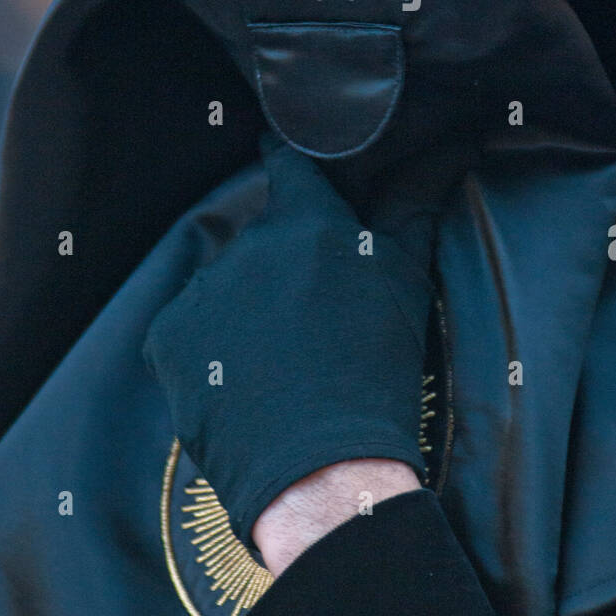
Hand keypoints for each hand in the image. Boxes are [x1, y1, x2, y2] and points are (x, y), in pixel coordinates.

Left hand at [143, 134, 442, 555]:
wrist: (321, 469)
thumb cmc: (377, 370)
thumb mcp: (408, 281)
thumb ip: (414, 204)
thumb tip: (448, 146)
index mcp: (304, 221)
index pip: (288, 161)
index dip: (292, 160)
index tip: (289, 157)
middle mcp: (247, 243)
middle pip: (264, 237)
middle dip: (283, 261)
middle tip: (312, 311)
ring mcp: (202, 290)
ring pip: (227, 284)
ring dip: (247, 306)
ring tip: (281, 358)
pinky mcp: (167, 336)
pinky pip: (190, 328)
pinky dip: (212, 346)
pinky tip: (246, 378)